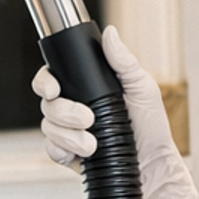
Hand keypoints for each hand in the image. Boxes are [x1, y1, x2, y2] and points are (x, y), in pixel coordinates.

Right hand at [31, 25, 198, 198]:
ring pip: (48, 126)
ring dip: (69, 135)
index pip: (53, 76)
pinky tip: (83, 154)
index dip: (45, 80)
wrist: (153, 164)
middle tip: (88, 119)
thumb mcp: (142, 88)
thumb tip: (110, 34)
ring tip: (93, 144)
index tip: (53, 89)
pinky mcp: (67, 153)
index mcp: (86, 87)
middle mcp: (73, 106)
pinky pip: (52, 149)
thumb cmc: (151, 126)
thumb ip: (124, 62)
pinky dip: (64, 150)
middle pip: (47, 102)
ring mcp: (68, 131)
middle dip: (64, 112)